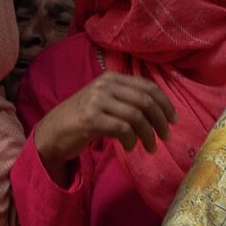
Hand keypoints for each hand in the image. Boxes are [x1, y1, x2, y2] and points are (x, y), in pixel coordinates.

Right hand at [32, 73, 174, 185]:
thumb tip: (159, 112)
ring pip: (136, 116)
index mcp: (111, 77)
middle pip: (145, 100)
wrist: (51, 133)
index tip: (173, 119)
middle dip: (160, 120)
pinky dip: (132, 141)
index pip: (147, 86)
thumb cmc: (81, 120)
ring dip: (149, 135)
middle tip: (166, 136)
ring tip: (151, 147)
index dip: (165, 103)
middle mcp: (104, 85)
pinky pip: (123, 129)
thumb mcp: (104, 102)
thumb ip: (126, 100)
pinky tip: (131, 148)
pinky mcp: (91, 119)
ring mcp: (97, 101)